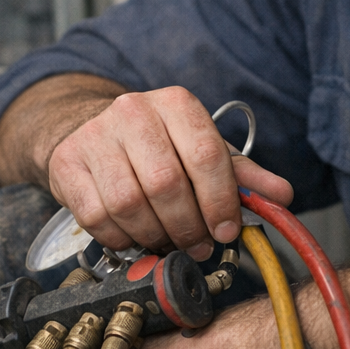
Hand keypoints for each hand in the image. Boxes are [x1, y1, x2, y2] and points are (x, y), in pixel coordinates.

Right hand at [46, 86, 293, 257]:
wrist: (91, 131)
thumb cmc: (158, 146)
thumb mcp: (204, 150)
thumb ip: (244, 174)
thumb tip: (282, 196)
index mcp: (176, 103)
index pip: (207, 155)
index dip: (220, 201)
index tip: (226, 231)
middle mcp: (134, 111)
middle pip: (167, 183)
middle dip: (188, 225)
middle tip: (198, 245)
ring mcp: (96, 136)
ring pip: (130, 202)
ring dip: (154, 235)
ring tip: (167, 242)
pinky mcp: (67, 164)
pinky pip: (97, 216)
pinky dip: (120, 237)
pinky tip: (134, 236)